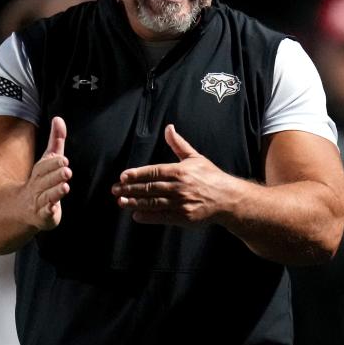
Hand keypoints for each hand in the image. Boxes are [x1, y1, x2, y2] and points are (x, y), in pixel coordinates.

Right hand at [23, 116, 70, 229]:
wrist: (24, 207)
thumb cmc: (41, 180)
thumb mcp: (48, 159)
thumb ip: (55, 140)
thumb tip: (58, 118)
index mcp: (39, 173)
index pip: (44, 167)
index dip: (53, 164)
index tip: (64, 160)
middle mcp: (37, 186)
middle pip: (45, 181)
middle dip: (55, 175)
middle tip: (67, 170)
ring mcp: (39, 202)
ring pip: (46, 197)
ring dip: (55, 192)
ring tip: (65, 187)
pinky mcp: (43, 216)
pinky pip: (44, 214)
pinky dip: (49, 211)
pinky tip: (54, 209)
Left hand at [112, 124, 235, 225]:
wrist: (228, 199)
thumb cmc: (211, 177)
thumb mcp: (195, 157)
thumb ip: (178, 144)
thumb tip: (168, 128)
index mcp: (180, 171)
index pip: (153, 172)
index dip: (137, 174)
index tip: (123, 176)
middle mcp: (179, 187)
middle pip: (149, 188)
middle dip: (130, 189)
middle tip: (115, 189)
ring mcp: (181, 203)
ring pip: (153, 202)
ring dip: (135, 202)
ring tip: (121, 202)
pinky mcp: (184, 217)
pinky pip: (162, 216)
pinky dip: (148, 216)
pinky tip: (136, 214)